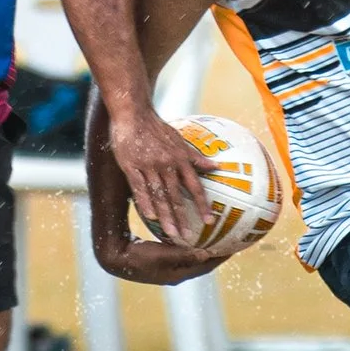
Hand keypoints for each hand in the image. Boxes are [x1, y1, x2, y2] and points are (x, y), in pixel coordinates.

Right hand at [104, 106, 218, 247]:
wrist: (133, 112)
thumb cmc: (157, 127)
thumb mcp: (180, 140)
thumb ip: (196, 157)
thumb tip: (218, 167)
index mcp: (180, 159)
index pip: (194, 186)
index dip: (202, 204)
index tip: (209, 221)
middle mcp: (167, 164)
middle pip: (177, 196)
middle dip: (183, 218)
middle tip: (188, 238)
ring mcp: (148, 165)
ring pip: (159, 195)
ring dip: (166, 216)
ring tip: (171, 235)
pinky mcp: (131, 166)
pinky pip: (139, 188)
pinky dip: (145, 202)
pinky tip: (151, 217)